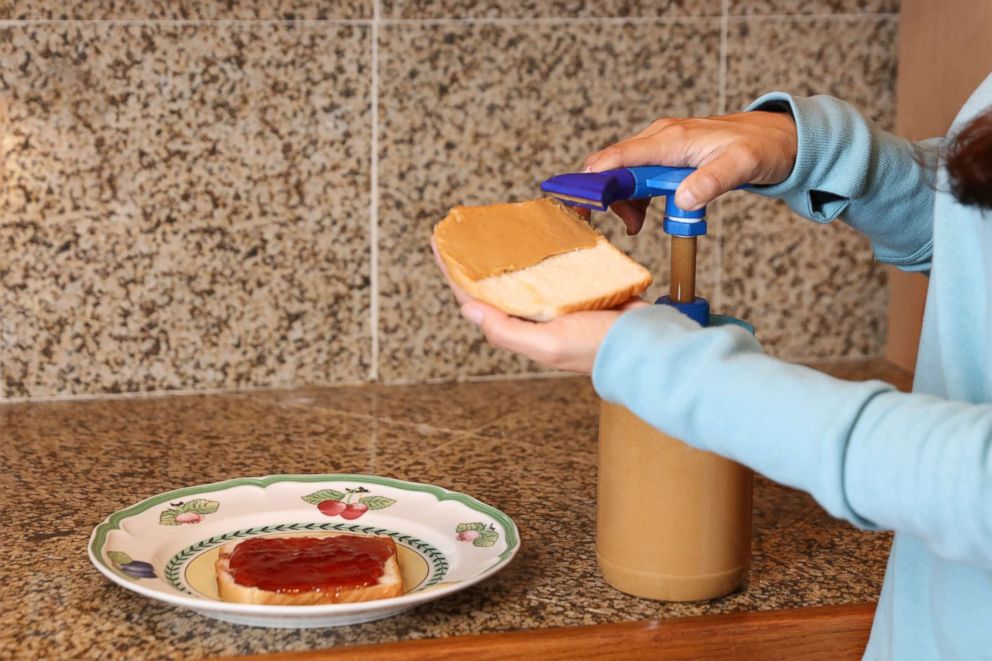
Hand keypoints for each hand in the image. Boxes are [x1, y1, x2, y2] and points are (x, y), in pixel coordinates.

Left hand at [432, 238, 646, 372]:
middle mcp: (533, 311)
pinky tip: (546, 225)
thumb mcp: (546, 344)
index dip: (454, 270)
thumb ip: (505, 330)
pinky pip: (558, 258)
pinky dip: (550, 242)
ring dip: (512, 245)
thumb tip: (466, 309)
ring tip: (499, 221)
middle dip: (478, 254)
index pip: (474, 296)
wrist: (646, 342)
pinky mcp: (580, 284)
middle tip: (466, 226)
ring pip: (525, 265)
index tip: (439, 242)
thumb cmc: (597, 350)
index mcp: (519, 325)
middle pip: (496, 277)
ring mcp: (556, 297)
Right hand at [584, 111, 797, 233]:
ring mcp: (662, 145)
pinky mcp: (666, 155)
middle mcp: (660, 137)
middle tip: (624, 226)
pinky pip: (638, 176)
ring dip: (622, 202)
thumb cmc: (761, 147)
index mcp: (672, 138)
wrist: (779, 137)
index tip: (577, 200)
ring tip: (636, 225)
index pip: (620, 156)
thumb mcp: (742, 165)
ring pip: (623, 173)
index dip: (595, 178)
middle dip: (607, 197)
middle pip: (614, 166)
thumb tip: (684, 200)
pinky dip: (634, 198)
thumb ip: (711, 182)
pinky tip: (642, 216)